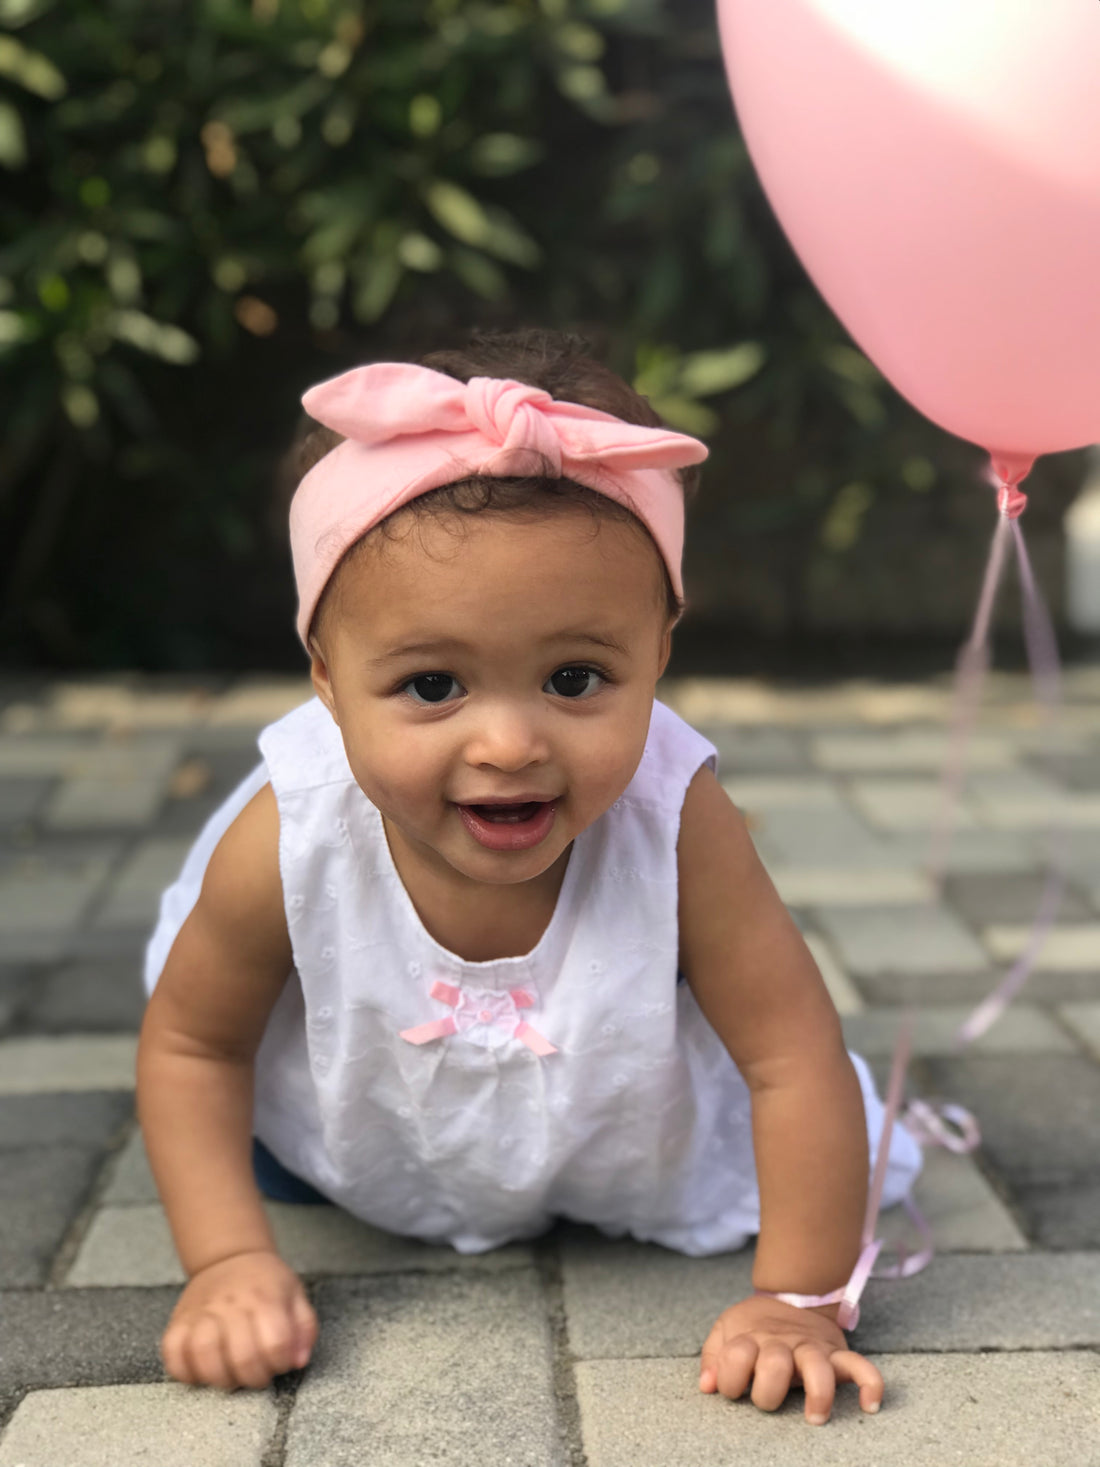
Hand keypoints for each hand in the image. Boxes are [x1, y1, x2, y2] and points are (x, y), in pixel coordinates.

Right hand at [160, 1249, 318, 1390]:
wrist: (230, 1257)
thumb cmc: (266, 1283)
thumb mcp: (296, 1296)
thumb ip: (304, 1330)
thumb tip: (298, 1361)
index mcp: (266, 1299)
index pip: (276, 1344)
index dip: (280, 1363)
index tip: (280, 1362)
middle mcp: (232, 1304)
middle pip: (242, 1356)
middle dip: (253, 1378)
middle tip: (256, 1375)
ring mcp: (202, 1312)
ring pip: (203, 1354)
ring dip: (218, 1377)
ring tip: (229, 1376)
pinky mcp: (178, 1321)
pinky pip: (172, 1352)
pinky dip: (184, 1371)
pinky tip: (201, 1371)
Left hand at [698, 1293, 882, 1424]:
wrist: (790, 1294)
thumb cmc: (754, 1325)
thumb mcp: (726, 1330)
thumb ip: (713, 1357)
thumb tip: (707, 1386)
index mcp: (752, 1338)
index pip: (735, 1359)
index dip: (729, 1379)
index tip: (731, 1386)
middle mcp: (782, 1344)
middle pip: (775, 1366)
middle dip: (768, 1390)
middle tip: (768, 1401)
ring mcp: (811, 1349)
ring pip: (818, 1368)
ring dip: (818, 1393)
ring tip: (815, 1418)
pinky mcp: (835, 1353)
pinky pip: (859, 1365)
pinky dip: (869, 1382)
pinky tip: (870, 1404)